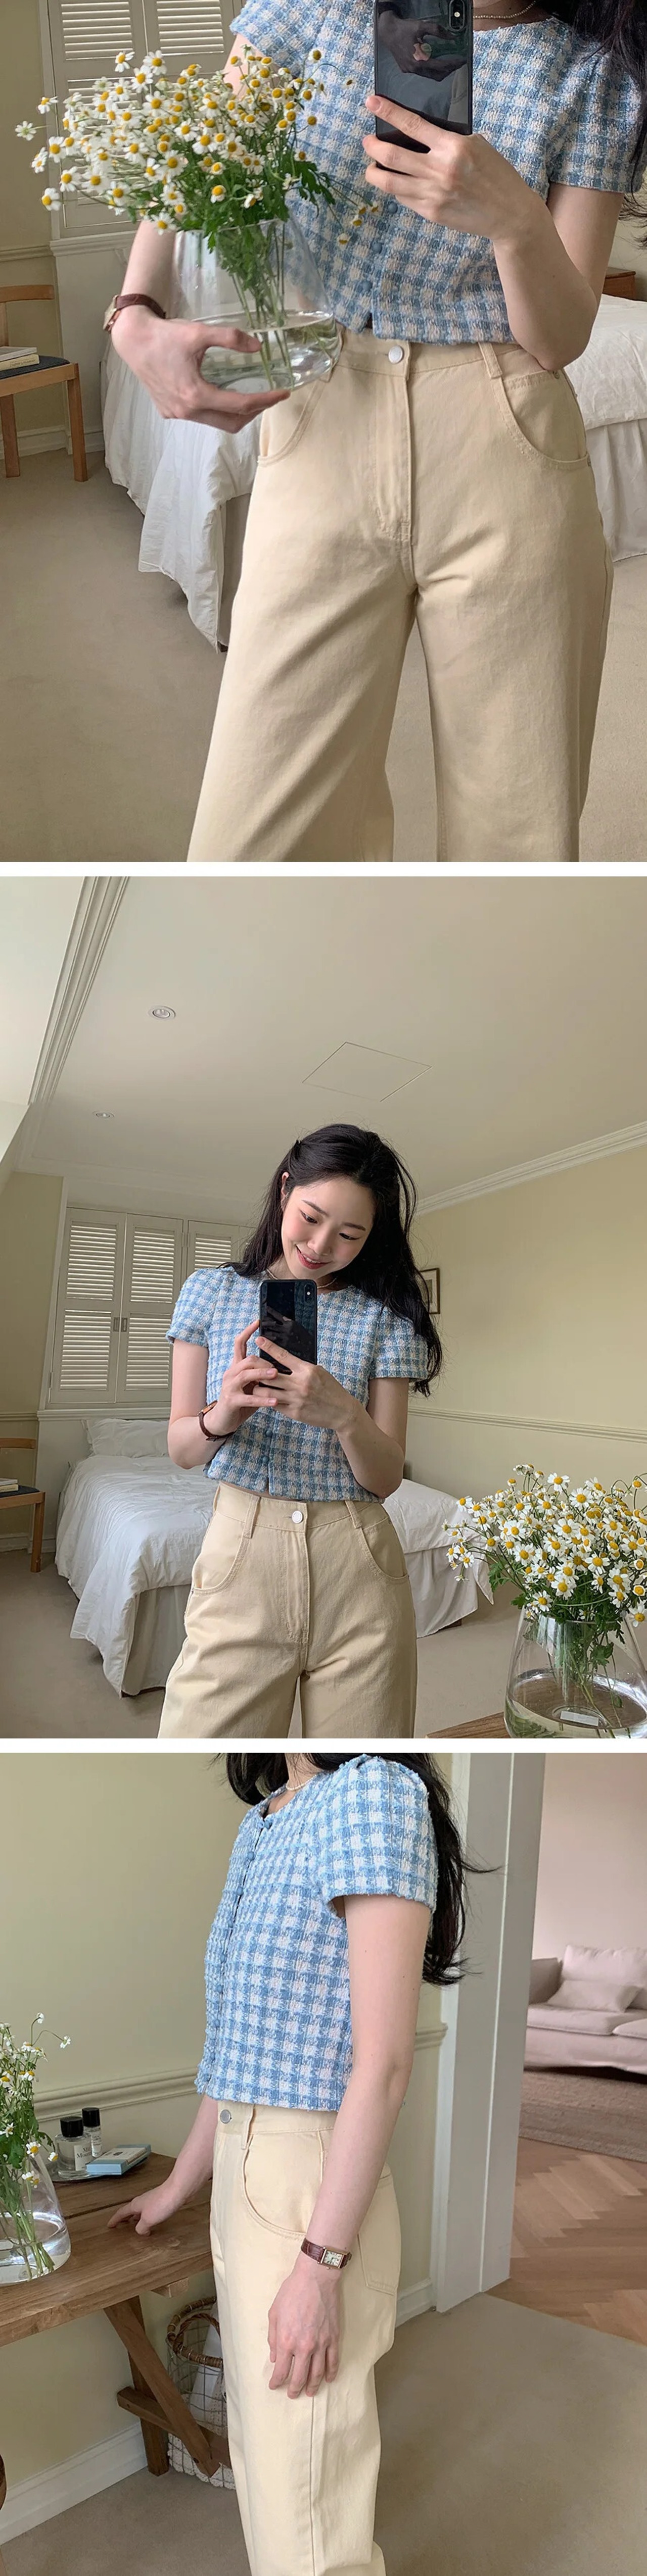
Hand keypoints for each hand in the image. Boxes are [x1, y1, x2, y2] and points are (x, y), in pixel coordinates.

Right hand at [108, 2182, 177, 2234]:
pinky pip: (151, 2211)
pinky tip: (153, 2222)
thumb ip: (141, 2227)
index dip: (115, 2220)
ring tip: (136, 2225)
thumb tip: (141, 2231)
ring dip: (137, 2218)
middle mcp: (142, 2202)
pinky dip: (148, 2218)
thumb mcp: (147, 2220)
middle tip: (121, 2225)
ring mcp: (153, 2201)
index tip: (109, 2225)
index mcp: (135, 2205)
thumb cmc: (162, 2203)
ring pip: (141, 2211)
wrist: (179, 2191)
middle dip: (125, 2218)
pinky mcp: (163, 2202)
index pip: (121, 2213)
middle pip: (130, 2210)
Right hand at [110, 308, 288, 433]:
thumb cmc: (165, 336)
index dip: (265, 400)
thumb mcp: (199, 332)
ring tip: (248, 397)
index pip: (241, 405)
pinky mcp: (169, 412)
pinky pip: (199, 418)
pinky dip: (215, 410)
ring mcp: (177, 414)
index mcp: (196, 395)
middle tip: (268, 397)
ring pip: (215, 423)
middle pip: (231, 423)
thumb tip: (257, 346)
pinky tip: (218, 395)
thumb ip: (230, 338)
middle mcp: (187, 411)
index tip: (282, 393)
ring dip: (234, 413)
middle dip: (253, 413)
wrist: (133, 340)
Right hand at [207, 1323, 280, 1437]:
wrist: (222, 1420)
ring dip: (262, 1374)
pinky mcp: (231, 1400)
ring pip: (246, 1374)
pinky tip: (274, 1401)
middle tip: (277, 1368)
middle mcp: (231, 1373)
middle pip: (247, 1359)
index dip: (247, 1332)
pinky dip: (262, 1399)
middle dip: (264, 1362)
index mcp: (236, 1367)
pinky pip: (248, 1398)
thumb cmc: (240, 1402)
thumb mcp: (251, 1385)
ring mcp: (229, 1386)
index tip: (258, 1322)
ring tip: (276, 1375)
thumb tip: (281, 1366)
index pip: (240, 1344)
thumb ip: (260, 1376)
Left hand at [251, 1338, 353, 1433]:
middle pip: (269, 1375)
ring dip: (259, 1388)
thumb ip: (301, 1368)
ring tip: (256, 1385)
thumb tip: (285, 1361)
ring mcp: (296, 1399)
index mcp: (307, 1370)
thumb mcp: (319, 1372)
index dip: (269, 1346)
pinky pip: (274, 1405)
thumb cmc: (331, 1390)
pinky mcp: (294, 1412)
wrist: (342, 1412)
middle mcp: (300, 1384)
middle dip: (258, 1371)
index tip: (259, 1339)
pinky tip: (267, 1398)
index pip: (283, 1355)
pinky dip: (268, 1400)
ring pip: (267, 1392)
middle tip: (251, 1368)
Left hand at [268, 2252, 340, 2396]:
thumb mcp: (274, 2313)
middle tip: (292, 2395)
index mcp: (287, 2341)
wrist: (316, 2277)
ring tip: (309, 2392)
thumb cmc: (292, 2292)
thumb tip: (275, 2357)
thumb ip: (273, 2338)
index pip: (281, 2370)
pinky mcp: (333, 2337)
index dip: (277, 2381)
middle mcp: (304, 2347)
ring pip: (318, 2373)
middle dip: (294, 2389)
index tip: (274, 2386)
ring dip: (313, 2386)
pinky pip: (333, 2361)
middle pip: (300, 2377)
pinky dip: (331, 2373)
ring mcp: (321, 2343)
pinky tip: (329, 2380)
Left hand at [363, 95, 534, 245]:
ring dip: (374, 172)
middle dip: (372, 146)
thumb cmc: (496, 174)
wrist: (509, 214)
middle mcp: (439, 171)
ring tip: (372, 166)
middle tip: (367, 141)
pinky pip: (403, 198)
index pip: (412, 125)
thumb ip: (448, 140)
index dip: (388, 112)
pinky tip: (395, 182)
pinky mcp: (431, 213)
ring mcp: (433, 194)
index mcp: (453, 147)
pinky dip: (395, 188)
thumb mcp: (477, 145)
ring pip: (390, 182)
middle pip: (391, 155)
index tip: (371, 103)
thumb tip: (417, 133)